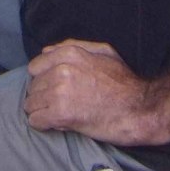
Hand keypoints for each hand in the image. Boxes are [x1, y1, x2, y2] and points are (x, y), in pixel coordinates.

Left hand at [24, 39, 169, 145]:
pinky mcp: (61, 114)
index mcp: (69, 54)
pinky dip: (42, 124)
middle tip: (58, 105)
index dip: (43, 79)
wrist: (138, 109)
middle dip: (42, 96)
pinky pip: (36, 120)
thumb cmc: (124, 82)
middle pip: (33, 87)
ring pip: (31, 104)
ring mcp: (59, 91)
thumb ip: (74, 46)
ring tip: (58, 115)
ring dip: (42, 111)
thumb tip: (47, 51)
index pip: (35, 67)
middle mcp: (61, 70)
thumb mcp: (104, 51)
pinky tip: (56, 124)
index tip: (53, 89)